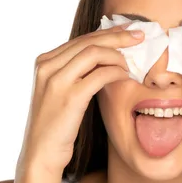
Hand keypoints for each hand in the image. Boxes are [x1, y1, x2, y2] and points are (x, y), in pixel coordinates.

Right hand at [16, 23, 144, 176]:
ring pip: (94, 53)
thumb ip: (73, 71)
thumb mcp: (58, 91)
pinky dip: (116, 72)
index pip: (80, 39)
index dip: (106, 33)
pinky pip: (100, 75)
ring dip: (118, 55)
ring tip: (132, 62)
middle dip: (117, 36)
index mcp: (44, 62)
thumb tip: (103, 55)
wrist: (41, 152)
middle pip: (88, 41)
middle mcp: (47, 66)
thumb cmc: (55, 124)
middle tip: (140, 35)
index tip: (126, 31)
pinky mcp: (70, 97)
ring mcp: (57, 81)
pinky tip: (125, 76)